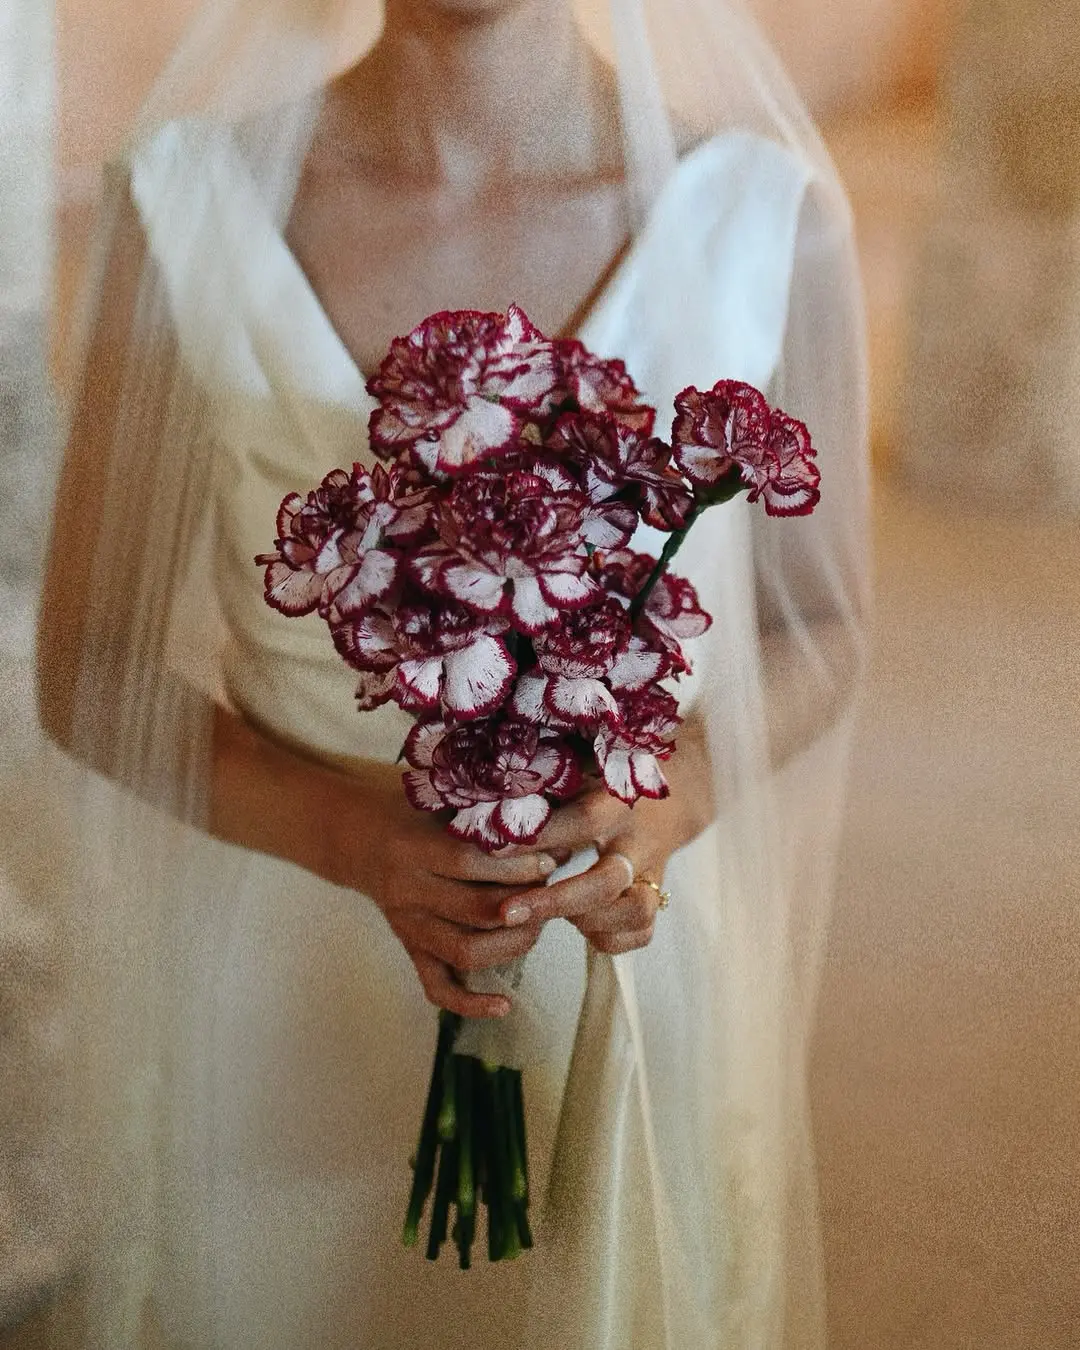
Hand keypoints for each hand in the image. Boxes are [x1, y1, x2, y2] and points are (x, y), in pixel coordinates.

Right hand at [319, 759, 556, 1017]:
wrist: (358, 835)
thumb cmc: (412, 811)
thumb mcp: (442, 801)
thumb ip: (486, 814)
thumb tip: (553, 828)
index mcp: (414, 848)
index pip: (470, 862)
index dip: (514, 867)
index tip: (549, 862)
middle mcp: (407, 891)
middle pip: (475, 911)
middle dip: (524, 906)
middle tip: (552, 894)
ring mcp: (407, 925)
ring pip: (464, 951)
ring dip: (511, 945)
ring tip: (539, 925)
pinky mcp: (410, 948)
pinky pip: (437, 987)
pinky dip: (470, 1003)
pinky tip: (504, 1005)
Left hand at [496, 716, 713, 953]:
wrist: (667, 801)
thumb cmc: (603, 784)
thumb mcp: (576, 773)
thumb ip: (541, 789)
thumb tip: (485, 805)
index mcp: (617, 802)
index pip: (582, 821)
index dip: (539, 836)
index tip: (493, 846)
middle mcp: (637, 841)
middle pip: (607, 881)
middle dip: (555, 901)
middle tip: (509, 912)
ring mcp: (651, 873)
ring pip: (635, 912)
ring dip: (591, 922)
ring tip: (557, 915)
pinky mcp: (655, 897)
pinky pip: (641, 933)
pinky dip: (609, 938)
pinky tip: (582, 926)